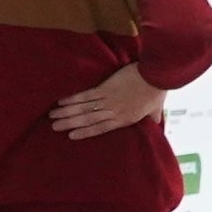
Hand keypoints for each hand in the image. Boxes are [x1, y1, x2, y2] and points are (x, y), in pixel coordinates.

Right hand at [44, 65, 166, 140]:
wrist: (157, 76)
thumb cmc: (158, 90)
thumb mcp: (156, 109)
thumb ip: (153, 118)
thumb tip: (157, 125)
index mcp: (125, 119)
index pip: (101, 128)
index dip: (85, 132)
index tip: (71, 135)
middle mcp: (114, 112)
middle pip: (88, 120)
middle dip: (69, 123)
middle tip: (54, 126)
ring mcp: (109, 101)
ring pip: (84, 109)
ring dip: (67, 112)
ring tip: (53, 115)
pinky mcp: (106, 89)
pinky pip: (86, 96)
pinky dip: (73, 100)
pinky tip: (62, 101)